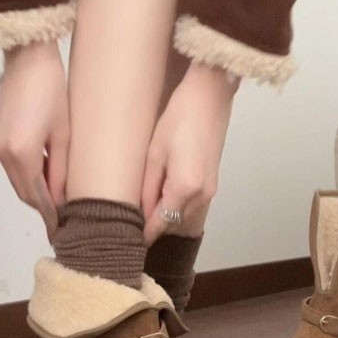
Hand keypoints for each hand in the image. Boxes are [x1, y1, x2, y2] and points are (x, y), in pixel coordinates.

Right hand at [0, 42, 69, 240]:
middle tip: (63, 222)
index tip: (62, 232)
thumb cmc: (53, 90)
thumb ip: (62, 169)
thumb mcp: (64, 133)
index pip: (38, 196)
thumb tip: (62, 198)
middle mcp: (5, 154)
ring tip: (58, 204)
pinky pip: (14, 169)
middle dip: (43, 208)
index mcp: (23, 154)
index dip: (50, 216)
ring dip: (36, 194)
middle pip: (25, 193)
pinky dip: (28, 178)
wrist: (27, 58)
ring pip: (18, 182)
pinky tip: (45, 180)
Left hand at [142, 63, 238, 244]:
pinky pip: (191, 204)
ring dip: (164, 216)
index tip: (124, 240)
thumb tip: (140, 213)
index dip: (142, 235)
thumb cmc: (179, 118)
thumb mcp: (155, 153)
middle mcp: (201, 196)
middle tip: (126, 225)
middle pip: (172, 224)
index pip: (160, 224)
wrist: (210, 97)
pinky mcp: (213, 183)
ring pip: (182, 216)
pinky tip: (160, 196)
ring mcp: (210, 191)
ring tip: (140, 212)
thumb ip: (148, 188)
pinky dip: (175, 205)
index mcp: (184, 189)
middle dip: (152, 226)